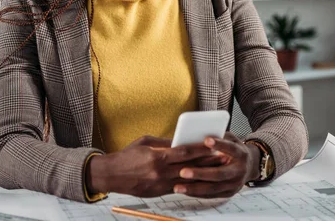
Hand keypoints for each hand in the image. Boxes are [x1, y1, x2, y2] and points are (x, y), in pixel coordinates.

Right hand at [86, 135, 223, 196]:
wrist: (111, 175)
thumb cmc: (127, 155)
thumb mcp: (145, 142)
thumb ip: (165, 143)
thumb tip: (181, 141)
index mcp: (157, 157)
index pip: (184, 152)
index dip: (200, 149)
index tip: (213, 145)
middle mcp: (160, 173)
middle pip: (189, 167)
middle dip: (207, 162)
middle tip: (222, 158)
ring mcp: (160, 185)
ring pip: (187, 180)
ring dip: (203, 175)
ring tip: (216, 170)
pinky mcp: (159, 193)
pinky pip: (179, 188)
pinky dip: (190, 183)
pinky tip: (200, 179)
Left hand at [173, 132, 261, 198]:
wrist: (249, 166)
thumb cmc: (233, 148)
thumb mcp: (230, 139)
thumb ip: (218, 137)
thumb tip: (196, 134)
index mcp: (241, 154)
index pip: (230, 149)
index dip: (219, 144)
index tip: (206, 140)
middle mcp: (240, 171)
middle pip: (219, 173)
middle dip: (200, 173)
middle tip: (182, 171)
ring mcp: (234, 184)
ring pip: (213, 188)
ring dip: (194, 188)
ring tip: (177, 187)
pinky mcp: (228, 193)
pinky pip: (211, 195)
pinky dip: (196, 193)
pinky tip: (184, 191)